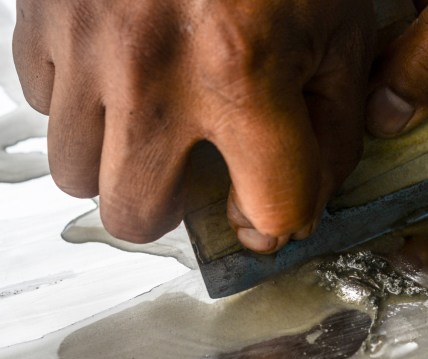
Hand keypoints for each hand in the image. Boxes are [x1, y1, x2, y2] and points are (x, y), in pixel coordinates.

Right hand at [13, 0, 375, 250]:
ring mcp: (88, 42)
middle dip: (174, 207)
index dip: (277, 224)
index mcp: (245, 74)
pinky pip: (44, 102)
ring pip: (76, 172)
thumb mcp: (340, 34)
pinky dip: (86, 104)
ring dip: (122, 160)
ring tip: (158, 118)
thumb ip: (333, 129)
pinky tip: (124, 69)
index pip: (266, 208)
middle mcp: (154, 69)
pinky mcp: (44, 15)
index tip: (271, 214)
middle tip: (198, 171)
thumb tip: (302, 205)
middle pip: (134, 216)